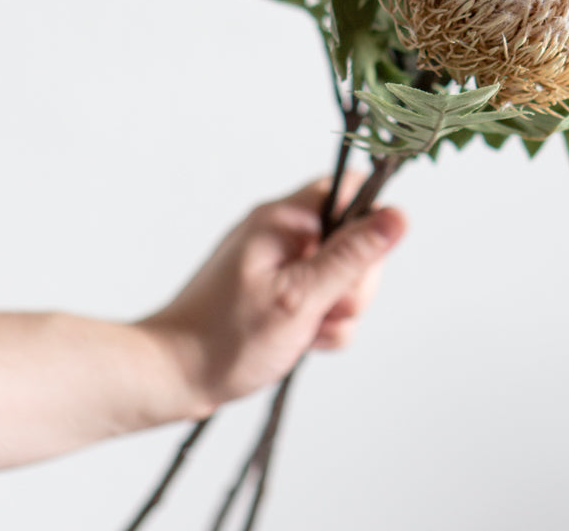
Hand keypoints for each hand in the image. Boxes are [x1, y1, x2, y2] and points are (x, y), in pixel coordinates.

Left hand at [138, 174, 406, 417]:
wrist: (170, 378)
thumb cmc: (223, 338)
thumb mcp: (300, 298)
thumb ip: (352, 257)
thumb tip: (398, 216)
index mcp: (283, 219)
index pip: (347, 190)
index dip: (368, 222)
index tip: (362, 263)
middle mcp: (283, 233)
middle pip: (353, 239)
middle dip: (354, 282)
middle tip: (326, 310)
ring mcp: (282, 263)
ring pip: (343, 275)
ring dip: (339, 309)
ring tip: (308, 331)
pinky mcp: (281, 291)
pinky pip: (323, 298)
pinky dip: (323, 323)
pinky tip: (303, 341)